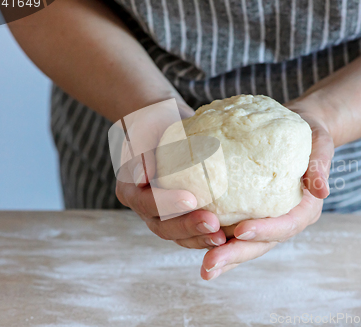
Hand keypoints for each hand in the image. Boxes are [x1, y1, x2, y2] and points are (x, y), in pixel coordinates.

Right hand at [115, 100, 227, 248]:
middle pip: (163, 227)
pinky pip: (194, 232)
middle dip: (189, 228)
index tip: (190, 199)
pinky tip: (230, 234)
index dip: (166, 204)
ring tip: (223, 237)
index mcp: (129, 190)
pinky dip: (209, 235)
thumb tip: (141, 178)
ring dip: (201, 238)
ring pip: (180, 236)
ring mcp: (164, 216)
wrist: (166, 125)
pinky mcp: (183, 217)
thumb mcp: (144, 129)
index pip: (146, 202)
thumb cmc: (153, 123)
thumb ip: (141, 152)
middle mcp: (146, 208)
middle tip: (213, 225)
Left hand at [200, 101, 334, 279]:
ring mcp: (266, 220)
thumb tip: (322, 190)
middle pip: (261, 243)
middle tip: (210, 265)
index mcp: (304, 208)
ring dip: (223, 256)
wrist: (300, 131)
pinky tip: (196, 243)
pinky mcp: (250, 213)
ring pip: (244, 244)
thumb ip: (320, 164)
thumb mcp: (320, 143)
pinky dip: (215, 239)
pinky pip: (233, 230)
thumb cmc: (310, 136)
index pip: (287, 225)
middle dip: (235, 255)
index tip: (241, 230)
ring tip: (203, 268)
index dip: (265, 230)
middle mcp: (285, 220)